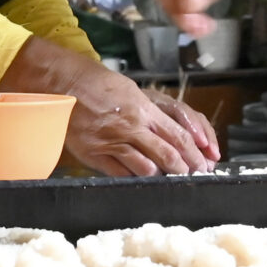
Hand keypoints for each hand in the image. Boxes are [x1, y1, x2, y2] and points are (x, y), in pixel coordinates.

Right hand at [0, 36, 218, 176]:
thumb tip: (167, 131)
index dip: (193, 153)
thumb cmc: (96, 83)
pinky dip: (133, 178)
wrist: (63, 84)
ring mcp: (112, 141)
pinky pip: (119, 172)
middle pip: (167, 153)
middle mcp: (131, 126)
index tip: (203, 164)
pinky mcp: (95, 153)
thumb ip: (149, 112)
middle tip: (195, 178)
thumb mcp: (129, 91)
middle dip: (184, 169)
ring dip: (161, 176)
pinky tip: (142, 182)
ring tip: (172, 183)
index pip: (177, 135)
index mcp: (143, 109)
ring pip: (146, 167)